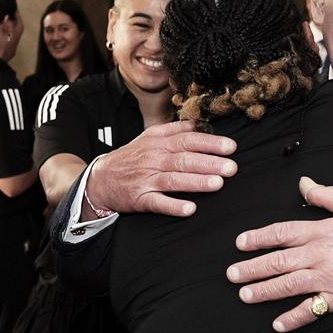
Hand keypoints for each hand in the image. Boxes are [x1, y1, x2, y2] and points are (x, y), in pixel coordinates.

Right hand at [84, 120, 236, 217]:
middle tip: (231, 168)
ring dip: (196, 182)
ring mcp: (146, 179)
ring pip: (174, 179)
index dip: (210, 142)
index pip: (188, 139)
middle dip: (210, 163)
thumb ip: (176, 129)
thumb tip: (200, 124)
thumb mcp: (151, 136)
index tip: (231, 147)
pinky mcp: (140, 199)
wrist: (100, 178)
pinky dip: (174, 206)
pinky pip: (158, 203)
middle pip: (184, 159)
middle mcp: (154, 158)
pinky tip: (190, 209)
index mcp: (159, 142)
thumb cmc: (133, 156)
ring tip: (217, 184)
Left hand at [226, 177, 332, 332]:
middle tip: (231, 274)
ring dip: (263, 291)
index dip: (258, 237)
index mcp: (322, 230)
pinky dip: (293, 318)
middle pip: (278, 260)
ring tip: (244, 294)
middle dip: (251, 268)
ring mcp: (329, 277)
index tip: (240, 243)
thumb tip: (302, 183)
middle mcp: (320, 253)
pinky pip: (310, 309)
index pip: (281, 233)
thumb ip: (324, 194)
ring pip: (288, 285)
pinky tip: (277, 323)